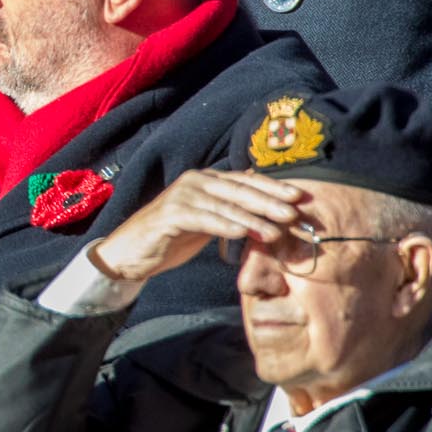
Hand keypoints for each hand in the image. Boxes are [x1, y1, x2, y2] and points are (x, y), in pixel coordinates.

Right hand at [92, 170, 308, 282]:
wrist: (131, 252)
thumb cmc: (173, 238)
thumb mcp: (208, 222)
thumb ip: (232, 214)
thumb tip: (271, 216)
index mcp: (205, 180)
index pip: (246, 180)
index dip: (274, 188)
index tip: (301, 198)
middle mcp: (194, 181)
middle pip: (239, 190)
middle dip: (270, 202)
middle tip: (295, 213)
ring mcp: (181, 196)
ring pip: (225, 205)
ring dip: (254, 218)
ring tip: (277, 232)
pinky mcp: (170, 214)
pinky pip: (204, 219)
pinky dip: (226, 226)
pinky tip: (244, 233)